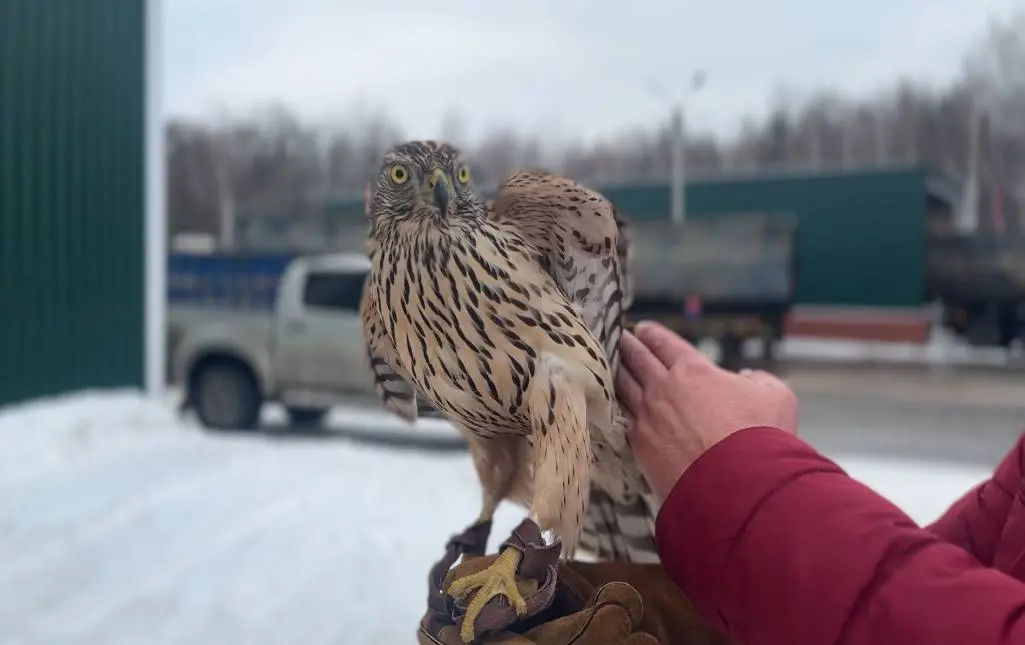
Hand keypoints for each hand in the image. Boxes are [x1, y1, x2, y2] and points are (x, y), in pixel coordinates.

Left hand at [617, 322, 798, 500]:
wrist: (738, 486)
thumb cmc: (761, 438)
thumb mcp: (777, 397)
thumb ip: (760, 380)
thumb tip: (746, 377)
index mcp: (693, 370)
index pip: (664, 343)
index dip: (651, 334)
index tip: (642, 330)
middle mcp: (663, 388)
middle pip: (636, 359)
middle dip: (628, 347)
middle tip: (620, 340)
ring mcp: (647, 416)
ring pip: (623, 386)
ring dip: (616, 373)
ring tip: (611, 367)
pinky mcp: (638, 444)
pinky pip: (620, 416)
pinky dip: (616, 405)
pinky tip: (614, 404)